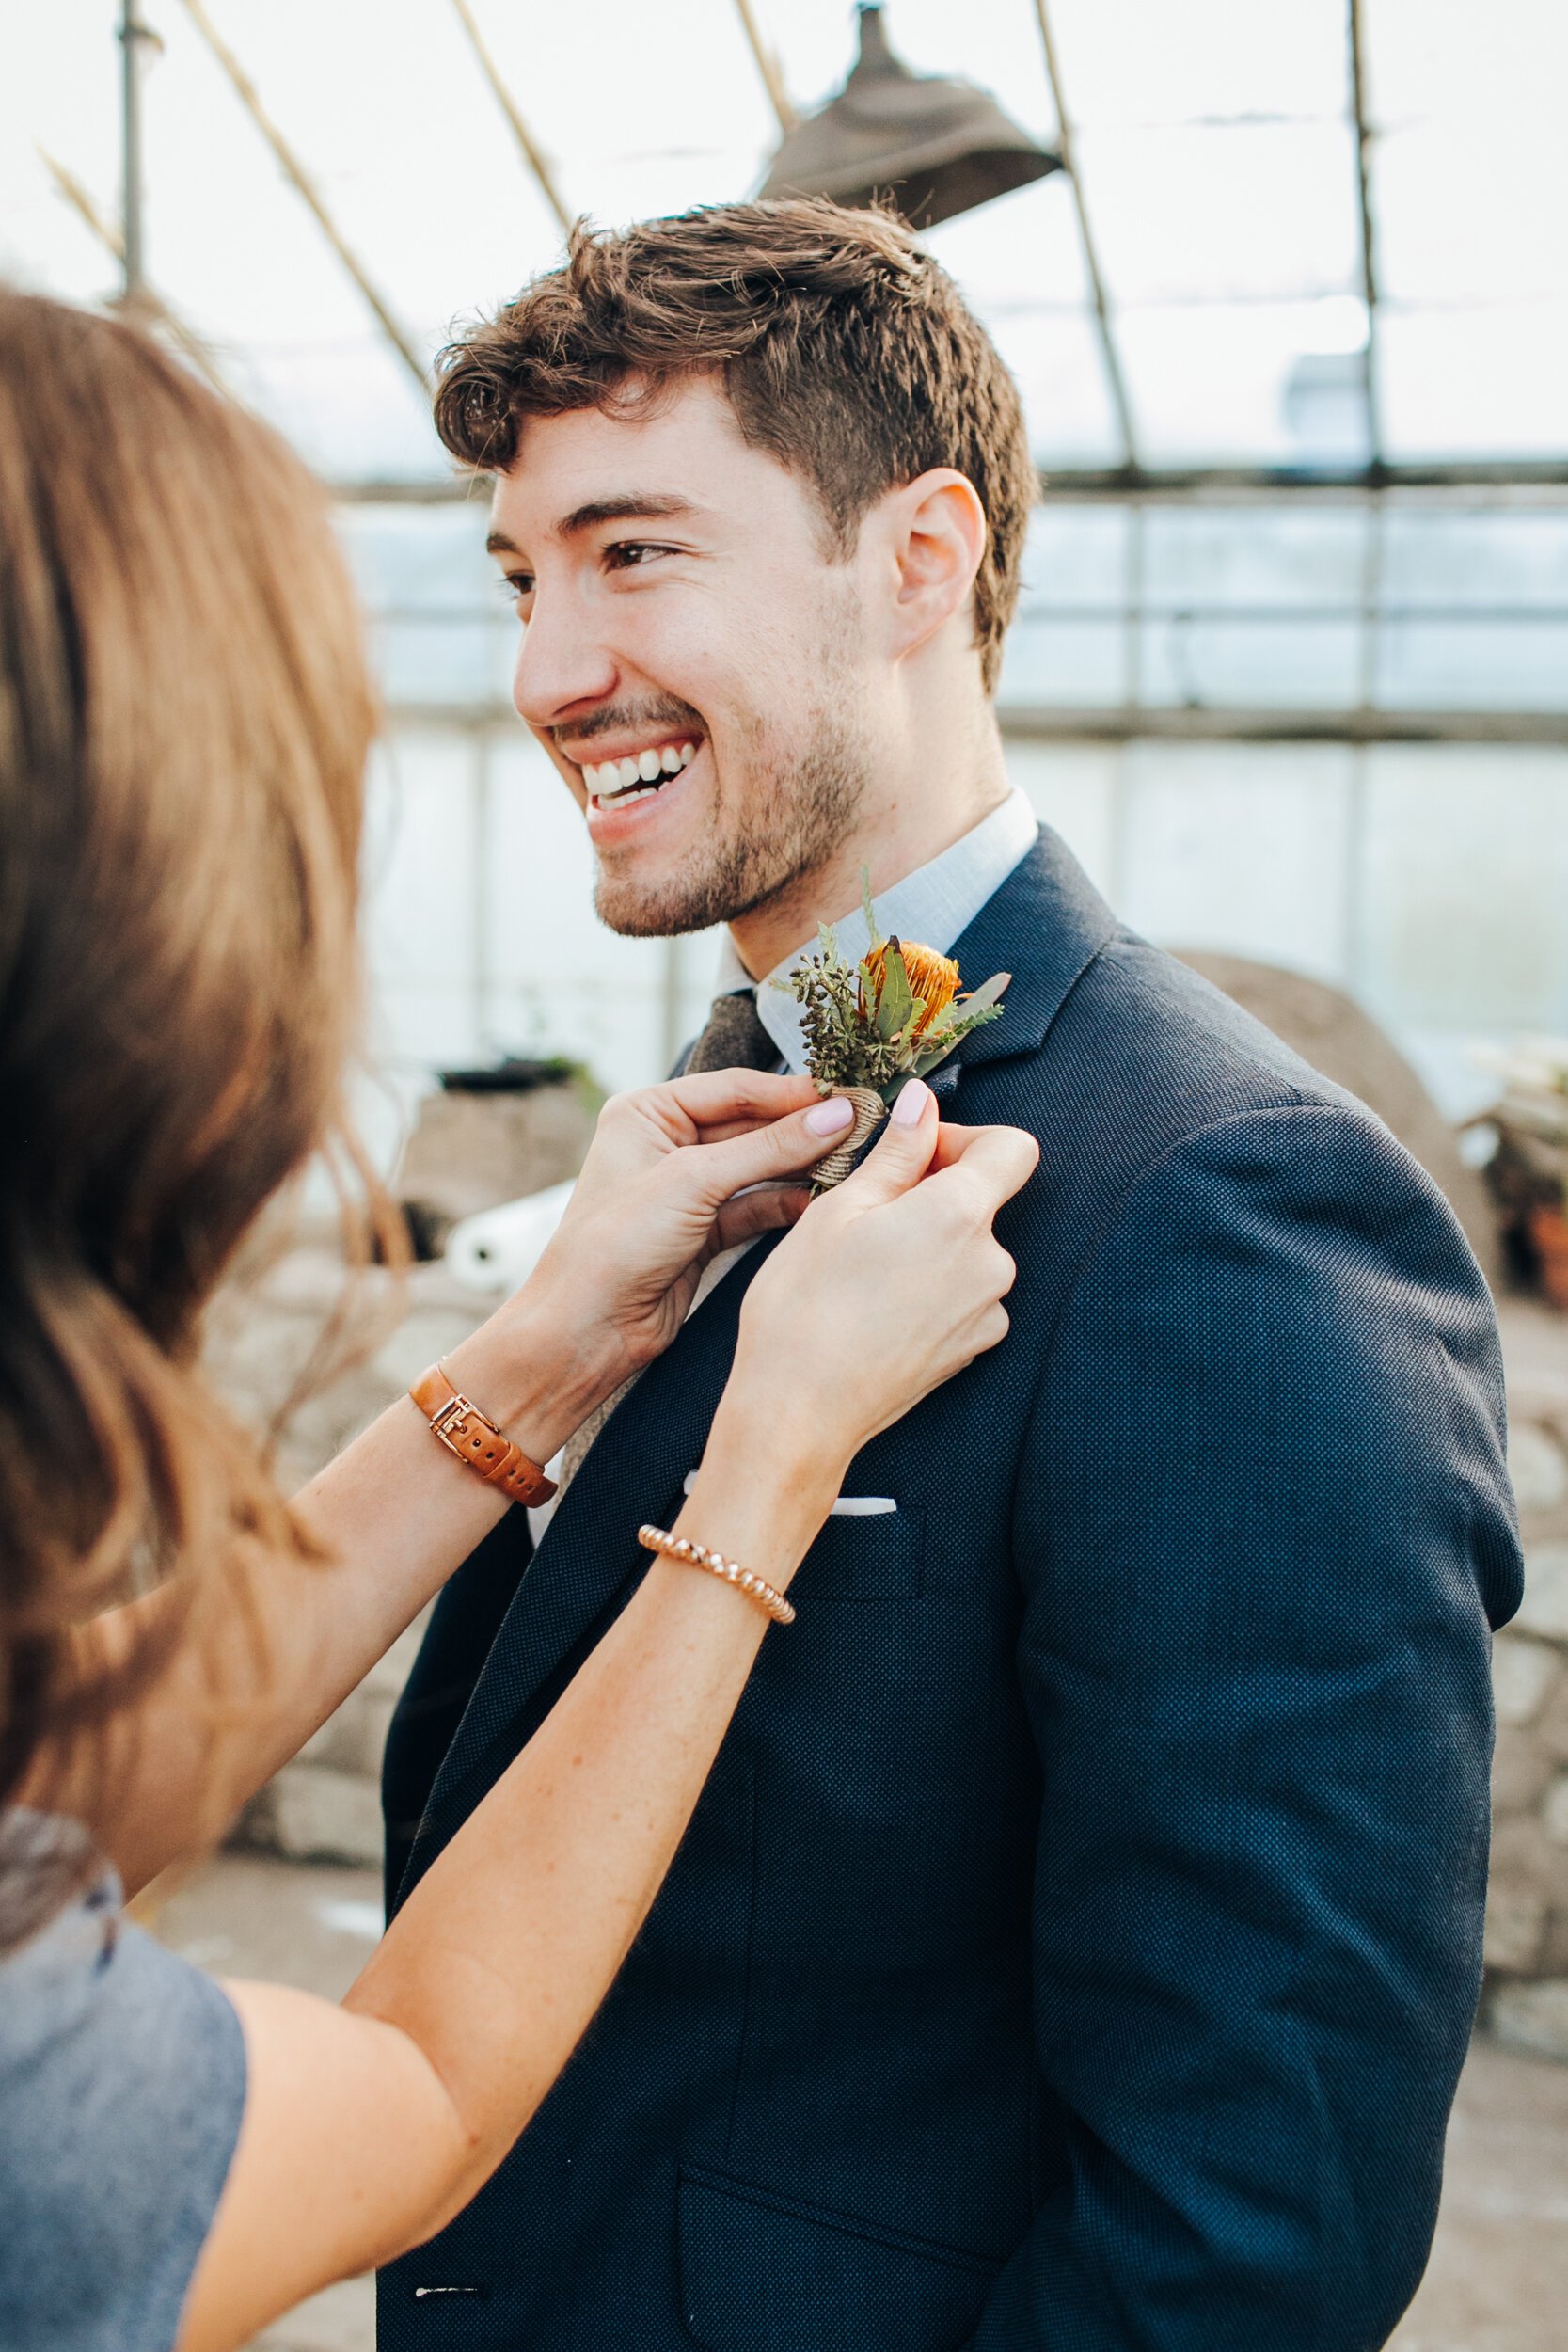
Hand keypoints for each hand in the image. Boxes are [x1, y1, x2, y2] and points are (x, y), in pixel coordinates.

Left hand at [449, 1071, 862, 1451]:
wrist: (586, 1330)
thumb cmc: (614, 1245)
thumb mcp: (693, 1182)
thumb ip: (769, 1147)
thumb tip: (837, 1114)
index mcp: (647, 1112)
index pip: (734, 1089)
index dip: (791, 1093)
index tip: (847, 1096)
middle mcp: (665, 1144)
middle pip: (751, 1126)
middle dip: (803, 1130)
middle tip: (861, 1128)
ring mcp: (686, 1190)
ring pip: (758, 1167)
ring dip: (801, 1166)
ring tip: (853, 1161)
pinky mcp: (704, 1231)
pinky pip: (756, 1206)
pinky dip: (787, 1202)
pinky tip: (822, 1199)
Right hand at [717, 1078, 1038, 1509]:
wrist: (800, 1414)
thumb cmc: (804, 1309)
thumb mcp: (839, 1210)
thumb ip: (896, 1152)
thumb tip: (923, 1102)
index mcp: (960, 1214)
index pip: (1013, 1147)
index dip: (967, 1139)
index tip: (917, 1154)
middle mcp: (992, 1263)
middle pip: (985, 1200)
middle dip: (934, 1193)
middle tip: (868, 1213)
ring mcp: (988, 1311)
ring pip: (970, 1249)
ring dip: (930, 1243)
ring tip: (864, 1268)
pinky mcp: (974, 1348)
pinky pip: (964, 1295)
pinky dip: (932, 1287)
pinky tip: (878, 1306)